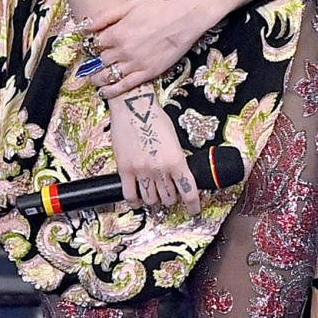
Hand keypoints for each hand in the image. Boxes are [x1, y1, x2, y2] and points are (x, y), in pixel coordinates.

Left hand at [80, 0, 205, 96]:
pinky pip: (125, 86)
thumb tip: (85, 27)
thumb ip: (105, 17)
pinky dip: (112, 91)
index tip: (92, 46)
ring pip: (107, 76)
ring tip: (94, 79)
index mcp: (116, 34)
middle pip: (98, 61)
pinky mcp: (148, 73)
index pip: (93, 44)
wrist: (185, 19)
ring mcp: (135, 64)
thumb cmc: (158, 9)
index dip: (90, 45)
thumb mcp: (128, 6)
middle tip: (92, 62)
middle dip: (93, 62)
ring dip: (97, 79)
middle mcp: (122, 51)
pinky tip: (104, 92)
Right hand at [102, 87, 199, 212]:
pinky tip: (138, 198)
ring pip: (151, 200)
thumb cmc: (155, 119)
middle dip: (171, 198)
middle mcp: (160, 170)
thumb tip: (178, 176)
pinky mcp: (124, 170)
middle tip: (170, 193)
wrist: (133, 107)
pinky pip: (130, 196)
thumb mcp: (175, 141)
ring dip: (155, 199)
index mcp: (177, 161)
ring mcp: (141, 171)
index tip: (193, 209)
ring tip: (155, 192)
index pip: (189, 192)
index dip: (192, 205)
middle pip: (169, 198)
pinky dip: (135, 201)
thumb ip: (177, 161)